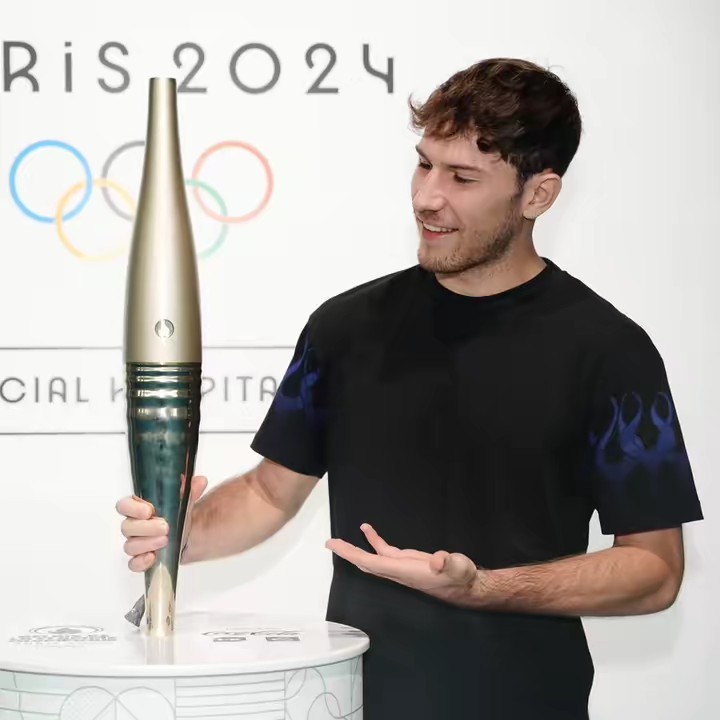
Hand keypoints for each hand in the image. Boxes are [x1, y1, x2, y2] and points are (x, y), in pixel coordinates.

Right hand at [116, 475, 207, 571]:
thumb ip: (190, 490)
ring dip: (147, 544)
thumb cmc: (180, 514)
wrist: (189, 533)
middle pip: (127, 527)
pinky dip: (140, 562)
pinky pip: (133, 564)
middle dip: (146, 528)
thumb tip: (198, 482)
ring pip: (130, 546)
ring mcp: (137, 542)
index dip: (132, 508)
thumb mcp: (186, 499)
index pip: (124, 506)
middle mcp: (135, 525)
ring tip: (165, 540)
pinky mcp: (142, 558)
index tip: (148, 510)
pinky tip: (152, 557)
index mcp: (139, 507)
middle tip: (165, 527)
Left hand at [325, 523, 478, 604]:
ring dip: (357, 547)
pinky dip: (375, 541)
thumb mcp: (458, 567)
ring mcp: (402, 567)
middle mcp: (398, 571)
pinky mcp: (408, 562)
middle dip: (347, 553)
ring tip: (342, 537)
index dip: (352, 553)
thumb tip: (439, 561)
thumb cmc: (462, 577)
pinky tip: (369, 530)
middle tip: (330, 542)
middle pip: (366, 562)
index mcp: (404, 571)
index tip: (334, 546)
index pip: (371, 562)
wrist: (468, 585)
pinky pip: (385, 552)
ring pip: (373, 558)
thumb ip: (448, 564)